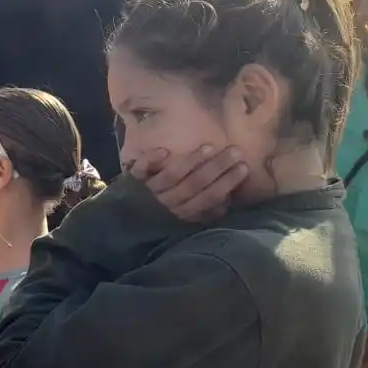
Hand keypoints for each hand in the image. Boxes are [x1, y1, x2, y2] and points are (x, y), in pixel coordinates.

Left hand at [126, 146, 248, 221]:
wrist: (123, 220)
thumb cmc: (162, 214)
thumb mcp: (186, 218)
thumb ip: (205, 210)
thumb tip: (228, 201)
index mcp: (183, 213)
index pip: (208, 198)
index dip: (227, 183)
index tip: (244, 167)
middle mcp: (168, 202)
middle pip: (195, 184)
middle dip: (217, 168)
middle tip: (235, 152)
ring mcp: (149, 190)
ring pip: (173, 175)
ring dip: (192, 162)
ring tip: (210, 147)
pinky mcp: (133, 179)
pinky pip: (141, 169)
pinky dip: (152, 160)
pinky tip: (165, 151)